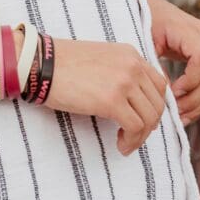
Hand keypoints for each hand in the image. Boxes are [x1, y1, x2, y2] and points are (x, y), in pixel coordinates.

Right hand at [41, 39, 169, 154]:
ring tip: (126, 144)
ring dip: (141, 137)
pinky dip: (131, 140)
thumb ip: (121, 73)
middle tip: (134, 137)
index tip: (143, 121)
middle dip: (149, 126)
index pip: (159, 84)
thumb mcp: (102, 60)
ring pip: (150, 117)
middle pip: (157, 103)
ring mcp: (124, 82)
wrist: (41, 64)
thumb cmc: (64, 65)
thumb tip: (133, 103)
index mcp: (131, 54)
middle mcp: (133, 66)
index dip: (154, 107)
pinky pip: (135, 126)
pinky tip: (120, 144)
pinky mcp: (111, 100)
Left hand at [147, 0, 199, 125]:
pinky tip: (184, 109)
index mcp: (191, 30)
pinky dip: (199, 97)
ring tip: (179, 117)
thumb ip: (156, 67)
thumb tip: (166, 95)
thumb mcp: (146, 43)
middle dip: (195, 99)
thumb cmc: (142, 22)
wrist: (145, 6)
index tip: (172, 93)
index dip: (190, 81)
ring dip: (199, 103)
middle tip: (175, 114)